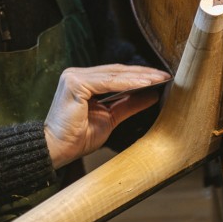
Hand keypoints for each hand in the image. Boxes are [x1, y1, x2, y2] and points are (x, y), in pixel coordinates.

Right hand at [44, 64, 169, 168]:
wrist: (57, 150)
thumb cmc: (78, 137)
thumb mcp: (110, 118)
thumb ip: (128, 105)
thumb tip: (151, 95)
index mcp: (83, 81)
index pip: (115, 74)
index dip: (139, 75)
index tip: (161, 78)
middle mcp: (77, 74)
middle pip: (116, 71)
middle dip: (143, 73)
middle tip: (165, 76)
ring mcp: (74, 77)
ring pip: (114, 74)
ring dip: (139, 76)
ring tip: (160, 79)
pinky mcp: (75, 83)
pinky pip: (107, 82)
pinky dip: (128, 83)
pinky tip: (145, 84)